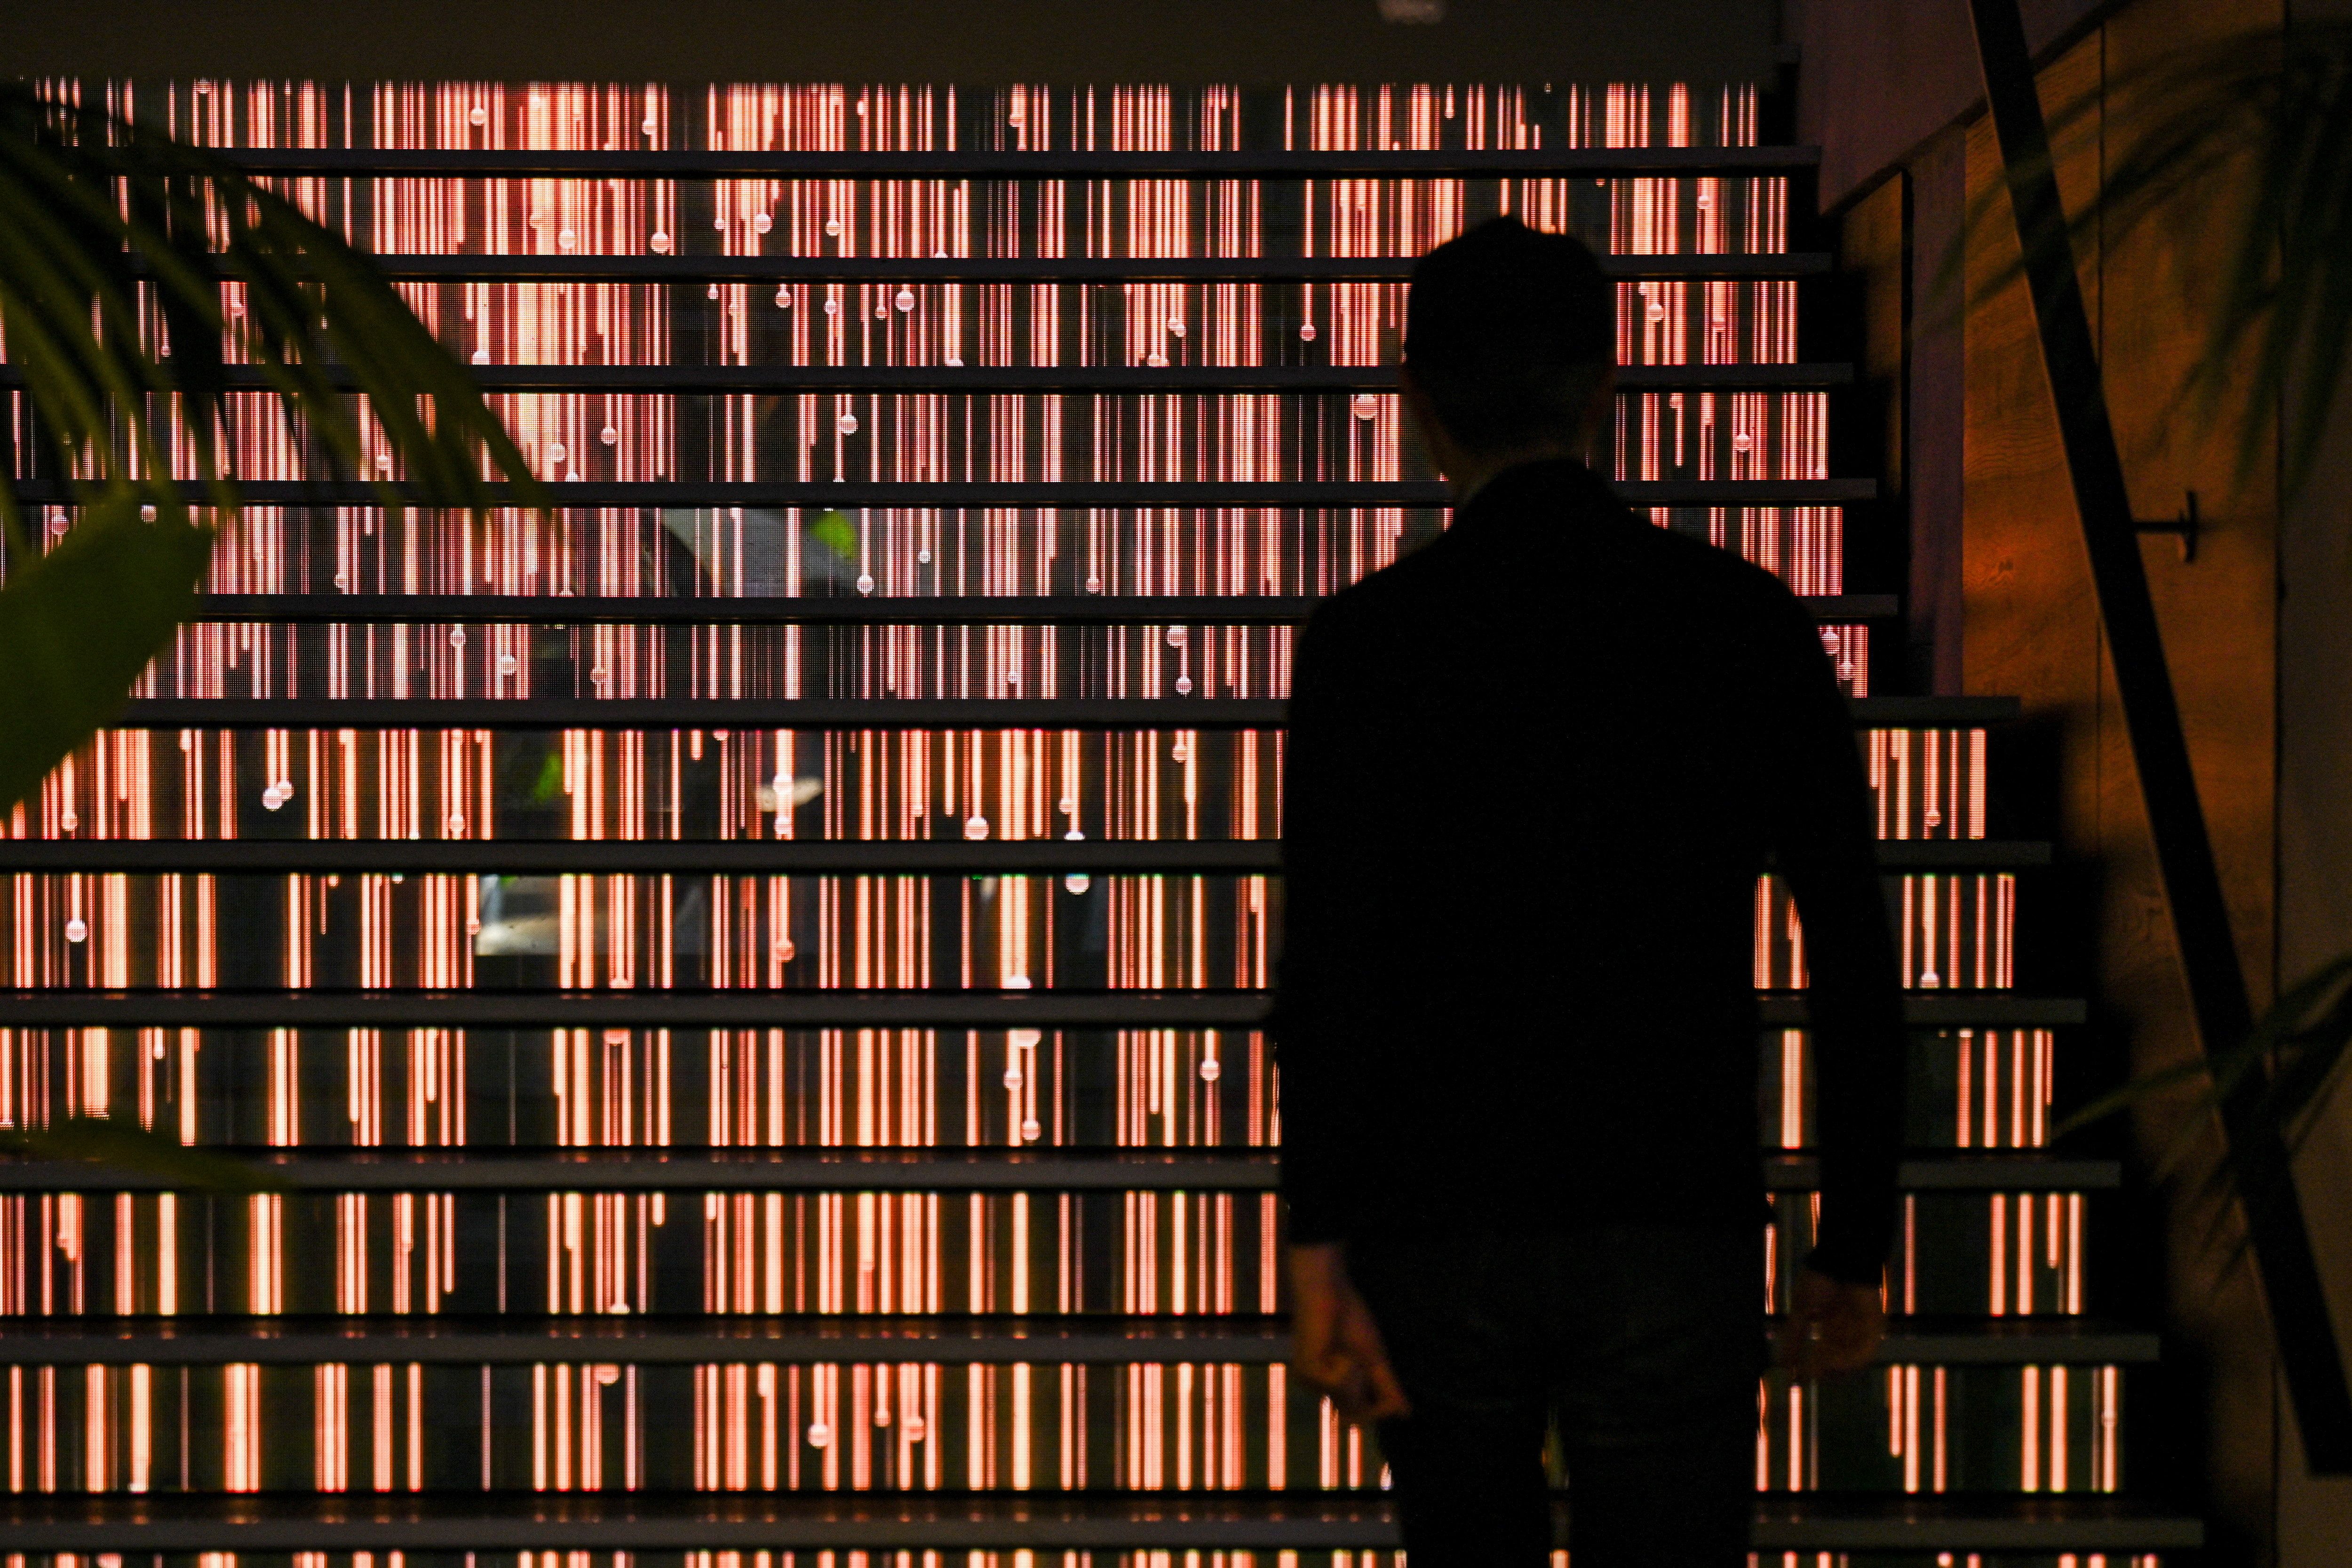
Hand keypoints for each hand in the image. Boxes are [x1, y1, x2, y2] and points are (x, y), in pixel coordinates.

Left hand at [1288, 1243, 1410, 1423]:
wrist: (1327, 1291)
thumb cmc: (1349, 1319)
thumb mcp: (1375, 1358)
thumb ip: (1388, 1387)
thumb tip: (1406, 1414)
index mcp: (1336, 1384)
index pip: (1361, 1414)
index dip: (1380, 1409)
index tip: (1388, 1393)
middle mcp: (1321, 1388)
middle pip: (1358, 1413)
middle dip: (1369, 1387)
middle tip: (1356, 1357)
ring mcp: (1311, 1382)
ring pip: (1349, 1401)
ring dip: (1358, 1375)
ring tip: (1344, 1349)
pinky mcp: (1307, 1372)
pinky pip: (1339, 1385)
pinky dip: (1346, 1366)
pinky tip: (1334, 1347)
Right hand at [1777, 1266, 1884, 1378]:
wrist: (1840, 1261)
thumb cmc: (1818, 1281)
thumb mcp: (1801, 1310)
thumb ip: (1793, 1337)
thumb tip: (1781, 1363)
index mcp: (1829, 1322)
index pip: (1822, 1352)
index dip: (1811, 1366)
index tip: (1798, 1378)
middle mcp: (1847, 1328)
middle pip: (1838, 1359)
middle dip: (1825, 1370)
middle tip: (1812, 1377)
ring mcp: (1861, 1327)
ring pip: (1852, 1357)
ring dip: (1838, 1366)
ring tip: (1824, 1368)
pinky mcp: (1874, 1325)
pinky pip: (1867, 1349)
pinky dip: (1853, 1359)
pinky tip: (1839, 1361)